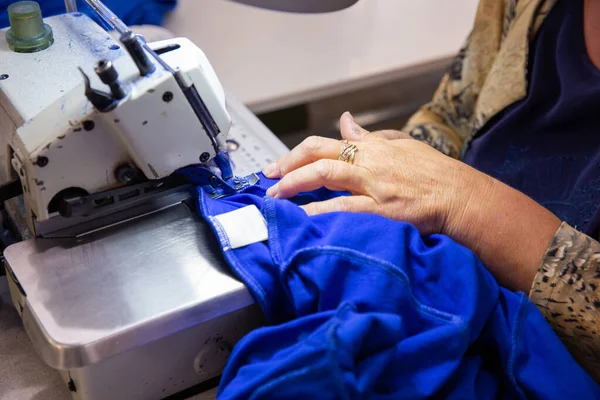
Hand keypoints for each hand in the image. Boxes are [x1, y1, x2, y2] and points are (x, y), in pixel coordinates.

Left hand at [263, 112, 561, 292]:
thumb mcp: (402, 145)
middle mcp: (370, 161)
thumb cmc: (435, 175)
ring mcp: (374, 185)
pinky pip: (344, 208)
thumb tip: (345, 120)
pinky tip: (302, 217)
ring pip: (325, 175)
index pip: (327, 142)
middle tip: (269, 178)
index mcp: (373, 146)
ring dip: (294, 185)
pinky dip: (320, 211)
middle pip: (318, 154)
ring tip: (275, 197)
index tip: (280, 164)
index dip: (298, 152)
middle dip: (288, 165)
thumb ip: (370, 135)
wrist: (462, 198)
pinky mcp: (382, 209)